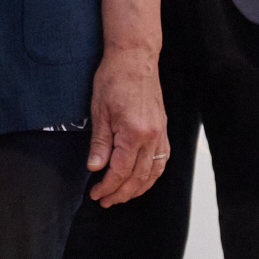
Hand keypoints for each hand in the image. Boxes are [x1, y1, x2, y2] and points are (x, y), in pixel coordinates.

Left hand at [84, 45, 172, 206]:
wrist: (135, 57)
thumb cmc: (114, 78)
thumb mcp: (99, 110)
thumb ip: (100, 143)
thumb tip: (95, 167)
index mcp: (133, 133)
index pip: (120, 171)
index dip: (107, 186)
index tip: (96, 193)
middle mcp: (151, 136)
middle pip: (138, 177)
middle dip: (121, 193)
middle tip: (105, 201)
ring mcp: (160, 133)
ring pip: (153, 172)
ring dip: (138, 189)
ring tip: (122, 196)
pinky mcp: (163, 129)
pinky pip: (162, 160)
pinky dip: (153, 175)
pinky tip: (143, 180)